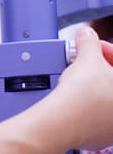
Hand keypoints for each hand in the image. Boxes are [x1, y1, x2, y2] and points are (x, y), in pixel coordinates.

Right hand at [49, 26, 112, 150]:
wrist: (63, 120)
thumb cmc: (83, 95)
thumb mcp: (87, 58)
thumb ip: (88, 42)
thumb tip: (86, 34)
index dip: (106, 50)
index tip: (93, 46)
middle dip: (99, 67)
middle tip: (84, 60)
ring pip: (105, 96)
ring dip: (93, 83)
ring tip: (76, 75)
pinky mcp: (102, 135)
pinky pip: (97, 111)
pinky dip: (87, 101)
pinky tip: (74, 94)